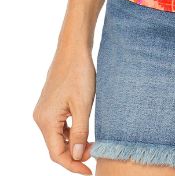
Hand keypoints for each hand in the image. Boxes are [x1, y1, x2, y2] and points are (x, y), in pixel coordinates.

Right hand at [33, 44, 95, 173]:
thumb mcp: (84, 105)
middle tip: (95, 153)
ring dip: (74, 144)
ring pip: (58, 137)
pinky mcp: (51, 104)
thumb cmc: (79, 73)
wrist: (74, 48)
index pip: (57, 154)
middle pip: (56, 147)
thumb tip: (76, 157)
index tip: (89, 172)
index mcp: (46, 120)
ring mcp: (45, 110)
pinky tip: (84, 131)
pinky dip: (71, 132)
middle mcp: (41, 117)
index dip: (73, 165)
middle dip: (75, 155)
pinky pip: (59, 126)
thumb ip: (80, 133)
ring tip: (93, 143)